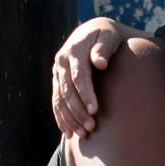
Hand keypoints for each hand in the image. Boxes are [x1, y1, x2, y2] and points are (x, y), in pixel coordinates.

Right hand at [52, 17, 122, 137]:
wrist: (92, 31)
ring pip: (60, 99)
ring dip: (70, 118)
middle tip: (91, 128)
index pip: (78, 76)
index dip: (86, 94)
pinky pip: (56, 102)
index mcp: (74, 51)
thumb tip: (100, 63)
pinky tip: (67, 133)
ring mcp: (57, 72)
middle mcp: (61, 62)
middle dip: (78, 111)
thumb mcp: (108, 36)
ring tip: (82, 134)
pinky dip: (61, 118)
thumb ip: (103, 48)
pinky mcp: (57, 80)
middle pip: (67, 91)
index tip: (95, 110)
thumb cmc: (106, 35)